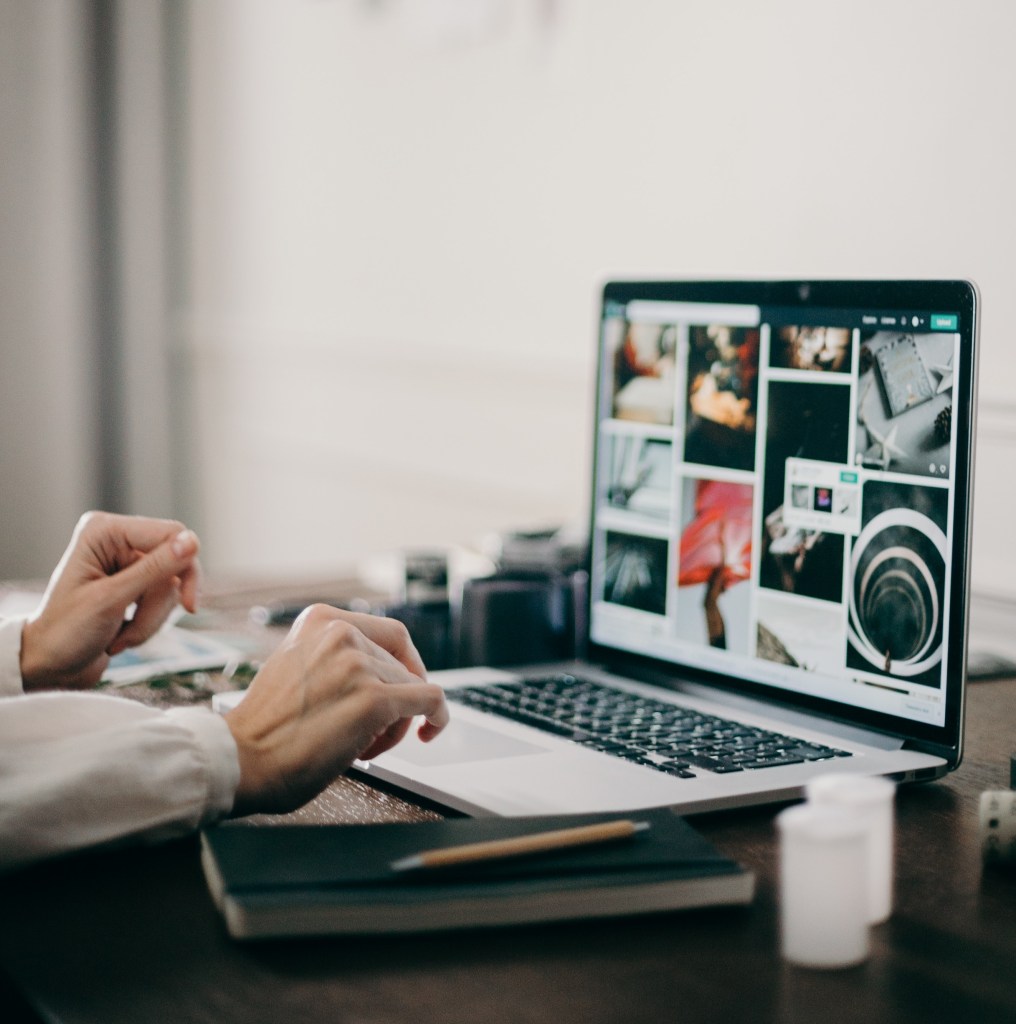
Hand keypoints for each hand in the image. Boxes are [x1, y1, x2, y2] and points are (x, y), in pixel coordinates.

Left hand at [20, 511, 202, 691]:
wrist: (49, 667)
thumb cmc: (65, 632)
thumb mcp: (111, 600)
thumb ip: (154, 569)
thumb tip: (192, 541)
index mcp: (104, 531)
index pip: (171, 534)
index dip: (185, 567)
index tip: (189, 605)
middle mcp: (117, 542)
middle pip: (174, 564)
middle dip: (157, 605)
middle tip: (135, 629)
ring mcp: (127, 564)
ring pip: (171, 587)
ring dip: (150, 620)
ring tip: (119, 638)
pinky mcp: (134, 586)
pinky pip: (164, 601)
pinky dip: (149, 624)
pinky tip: (121, 636)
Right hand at [224, 604, 448, 816]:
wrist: (238, 759)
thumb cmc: (264, 728)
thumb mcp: (296, 666)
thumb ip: (334, 659)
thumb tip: (382, 670)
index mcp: (319, 620)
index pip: (389, 633)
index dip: (404, 663)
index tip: (403, 683)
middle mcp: (341, 633)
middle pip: (401, 663)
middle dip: (395, 699)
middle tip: (374, 730)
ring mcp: (359, 664)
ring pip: (413, 687)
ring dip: (397, 721)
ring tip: (364, 746)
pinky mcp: (374, 699)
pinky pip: (430, 701)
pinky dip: (437, 717)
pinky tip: (429, 731)